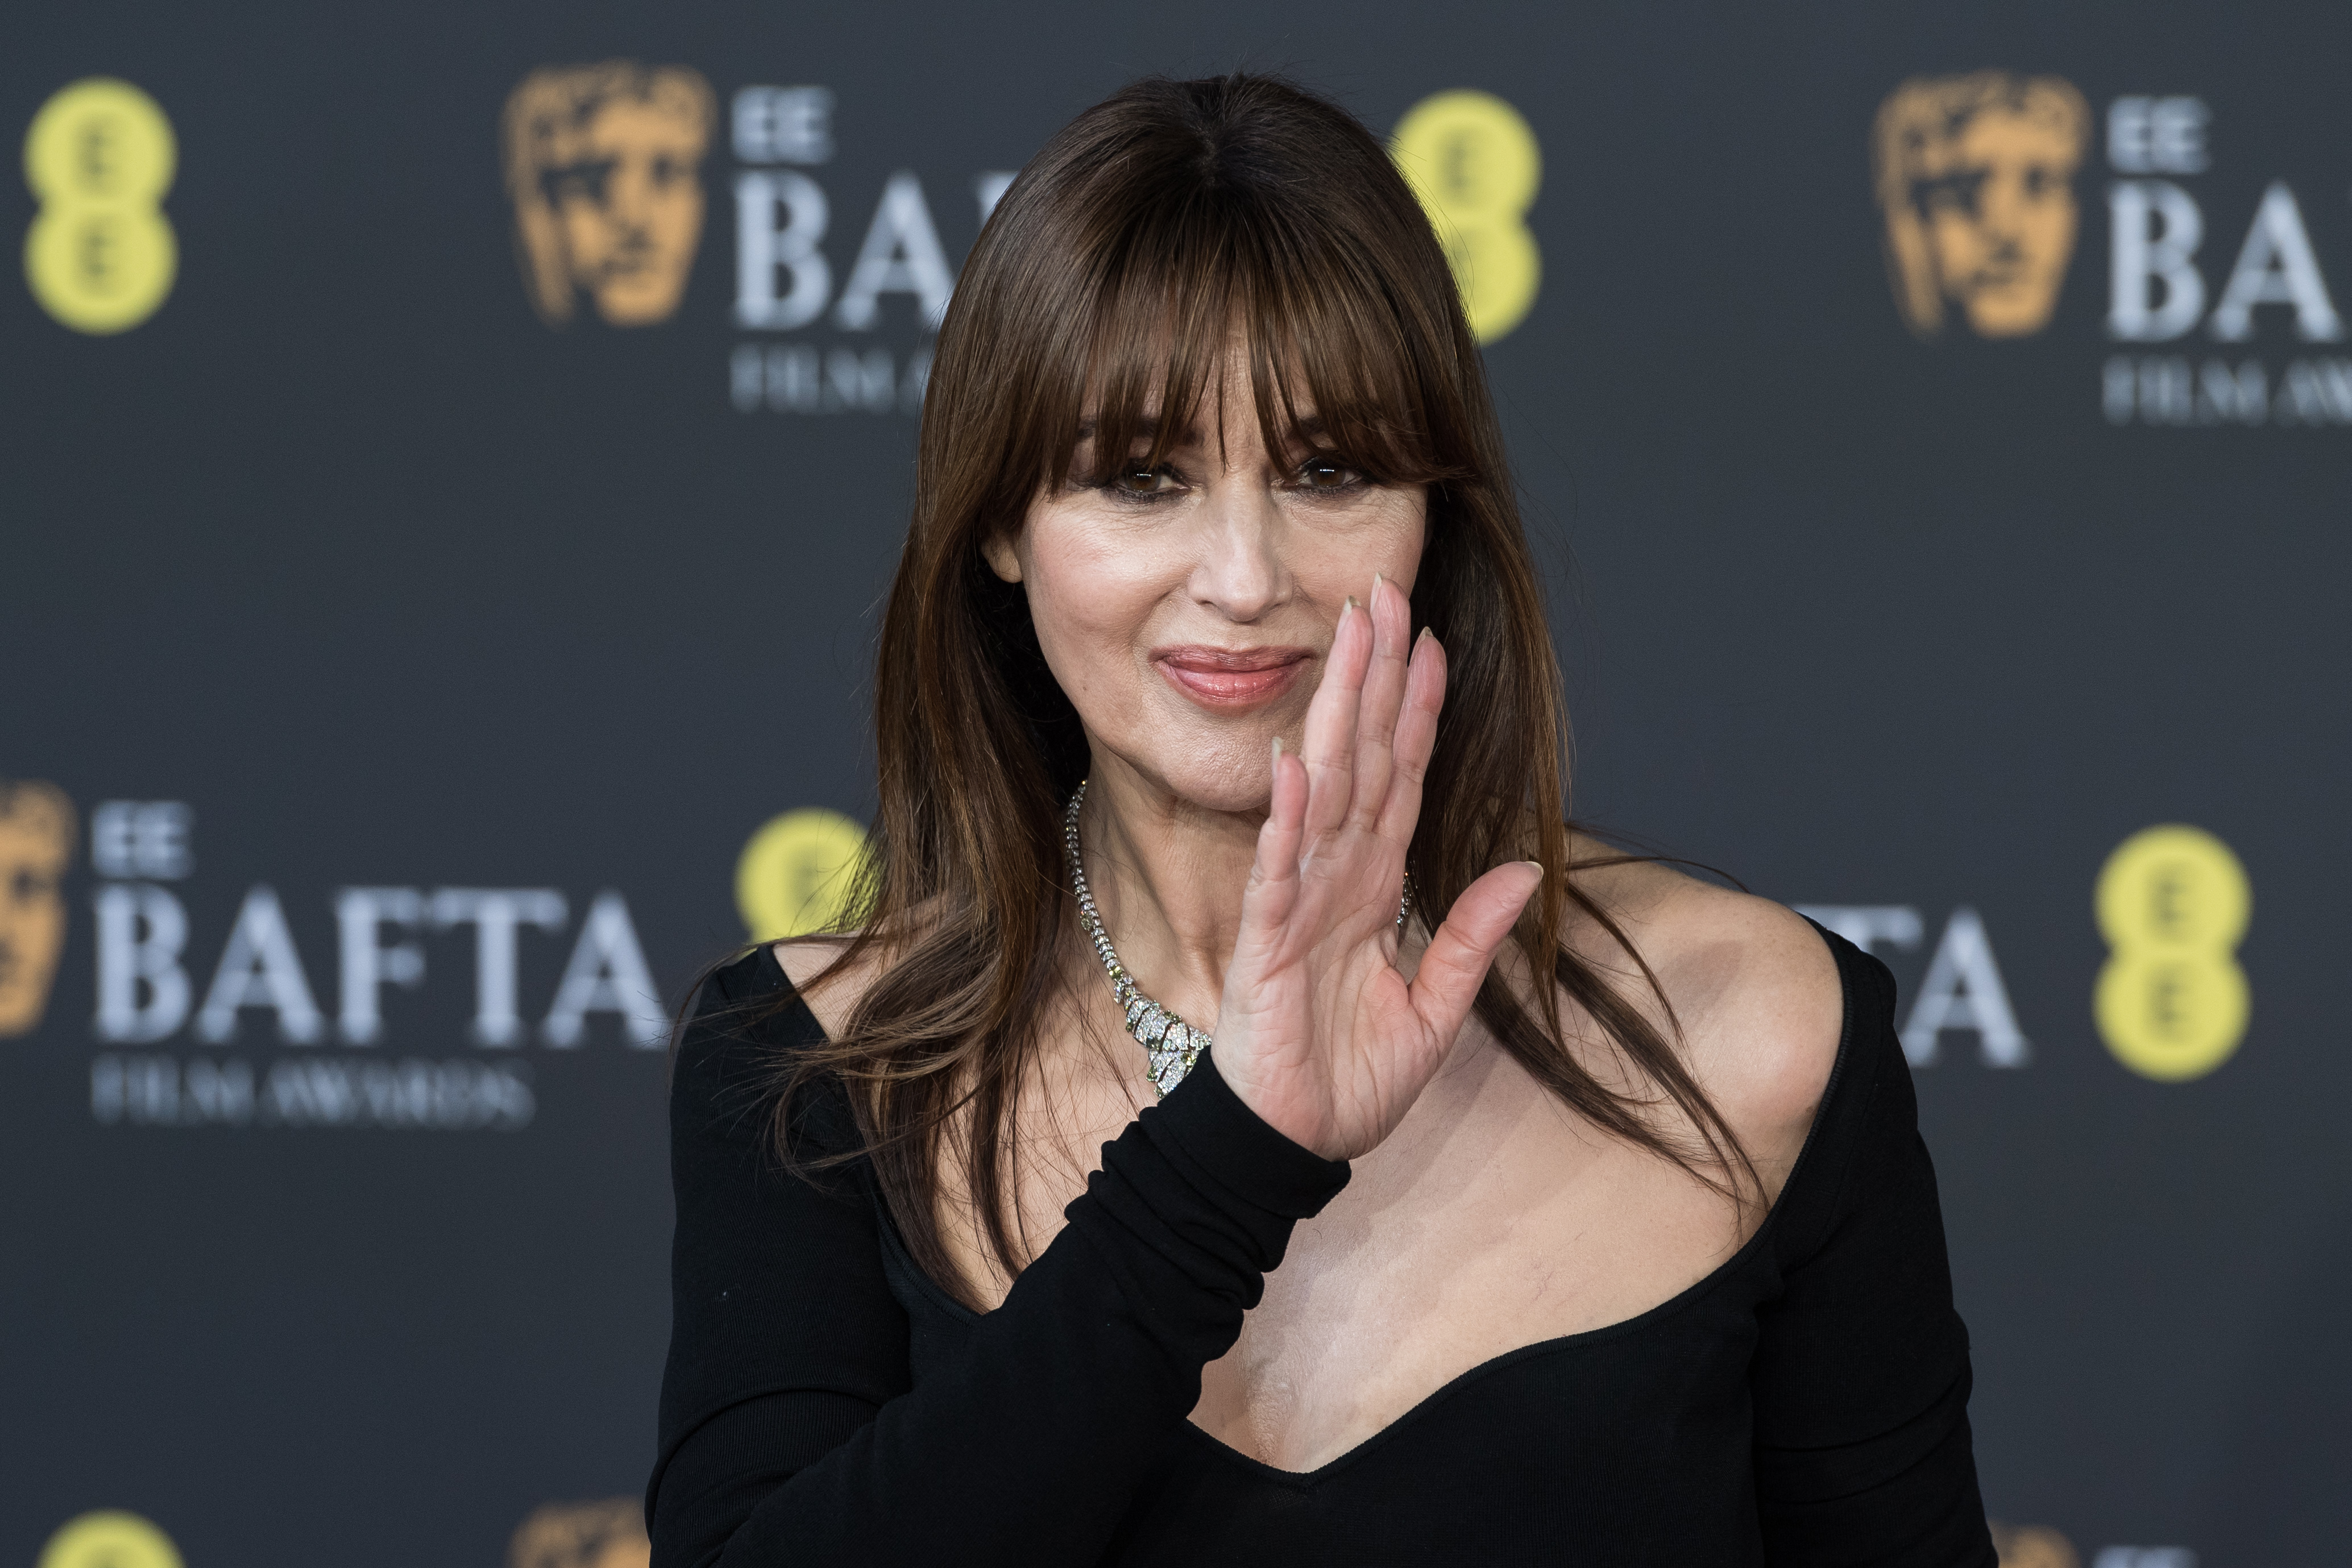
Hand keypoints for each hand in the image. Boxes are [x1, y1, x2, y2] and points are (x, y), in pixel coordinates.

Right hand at [1212, 574, 1544, 1161]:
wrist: (1291, 1144)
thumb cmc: (1349, 1080)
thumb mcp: (1434, 1009)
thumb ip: (1472, 936)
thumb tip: (1527, 867)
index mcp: (1373, 888)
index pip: (1400, 779)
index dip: (1415, 711)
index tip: (1429, 641)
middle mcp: (1335, 878)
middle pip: (1361, 759)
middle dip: (1373, 677)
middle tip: (1381, 594)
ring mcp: (1296, 901)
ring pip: (1323, 789)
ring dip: (1335, 713)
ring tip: (1348, 642)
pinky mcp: (1266, 941)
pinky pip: (1280, 868)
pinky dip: (1289, 817)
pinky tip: (1298, 763)